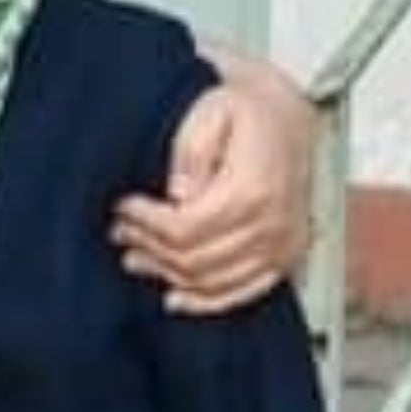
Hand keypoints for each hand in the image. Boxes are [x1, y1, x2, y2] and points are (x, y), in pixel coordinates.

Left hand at [110, 44, 317, 313]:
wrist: (289, 114)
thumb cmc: (247, 110)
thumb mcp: (212, 110)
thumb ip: (191, 152)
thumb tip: (177, 194)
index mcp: (252, 190)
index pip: (185, 227)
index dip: (145, 224)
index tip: (122, 209)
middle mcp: (272, 225)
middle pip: (194, 258)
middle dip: (150, 248)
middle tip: (121, 233)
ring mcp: (283, 245)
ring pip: (213, 281)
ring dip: (168, 275)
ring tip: (136, 259)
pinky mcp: (287, 256)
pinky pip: (244, 292)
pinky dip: (207, 301)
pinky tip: (176, 298)